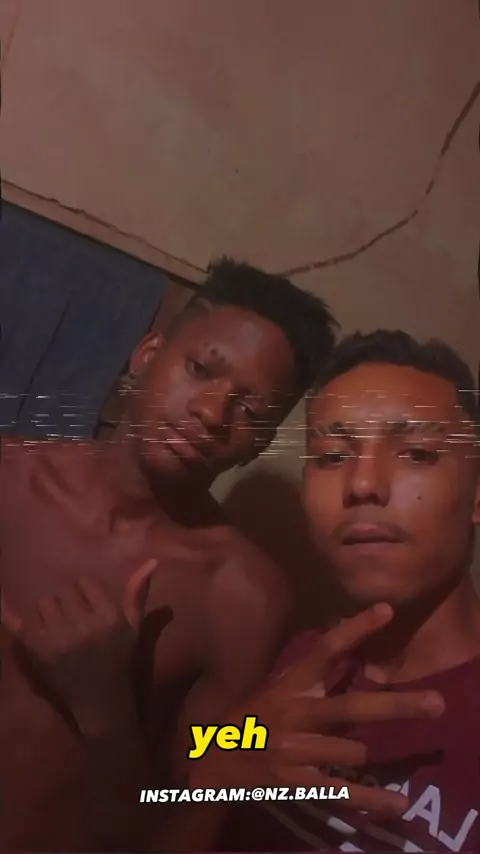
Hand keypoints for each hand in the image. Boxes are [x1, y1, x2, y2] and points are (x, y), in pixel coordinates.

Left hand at [2, 559, 157, 736]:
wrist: (102, 702)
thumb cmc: (121, 661)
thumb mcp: (134, 628)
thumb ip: (137, 594)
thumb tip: (151, 561)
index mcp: (109, 617)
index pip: (85, 581)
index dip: (86, 590)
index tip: (90, 604)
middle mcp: (83, 626)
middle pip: (63, 591)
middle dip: (69, 600)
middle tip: (75, 617)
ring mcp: (59, 640)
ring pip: (44, 603)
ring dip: (50, 611)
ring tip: (60, 625)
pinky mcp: (41, 653)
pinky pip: (20, 624)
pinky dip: (9, 615)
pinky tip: (2, 604)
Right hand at [190, 603, 444, 816]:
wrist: (208, 762)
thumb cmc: (246, 718)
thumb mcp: (272, 688)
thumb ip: (307, 676)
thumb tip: (344, 650)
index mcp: (290, 685)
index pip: (326, 649)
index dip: (356, 629)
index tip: (387, 610)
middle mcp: (295, 714)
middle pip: (352, 707)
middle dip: (397, 706)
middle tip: (437, 704)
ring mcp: (295, 751)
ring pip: (352, 752)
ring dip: (367, 756)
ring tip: (385, 762)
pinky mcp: (295, 783)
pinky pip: (341, 792)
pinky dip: (371, 800)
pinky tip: (397, 804)